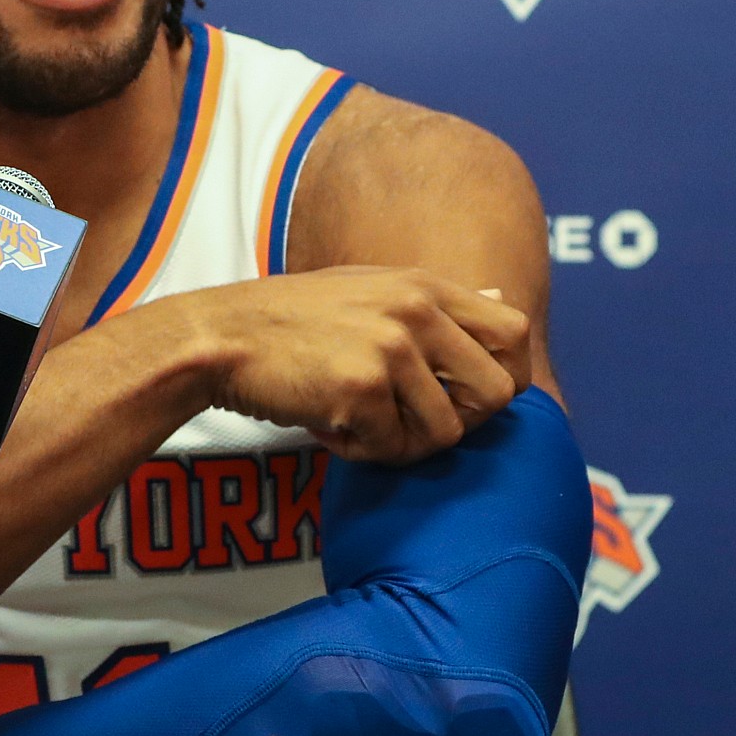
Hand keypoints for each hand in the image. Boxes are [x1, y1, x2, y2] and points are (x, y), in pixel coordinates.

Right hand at [176, 267, 530, 463]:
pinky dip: (361, 450)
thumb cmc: (292, 319)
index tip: (473, 399)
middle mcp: (417, 311)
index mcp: (424, 285)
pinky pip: (391, 448)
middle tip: (416, 425)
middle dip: (463, 423)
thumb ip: (435, 302)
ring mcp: (392, 349)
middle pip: (497, 393)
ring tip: (360, 422)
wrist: (221, 338)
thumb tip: (499, 301)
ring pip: (445, 432)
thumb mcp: (370, 288)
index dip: (509, 376)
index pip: (514, 332)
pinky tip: (329, 424)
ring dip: (404, 443)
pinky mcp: (362, 388)